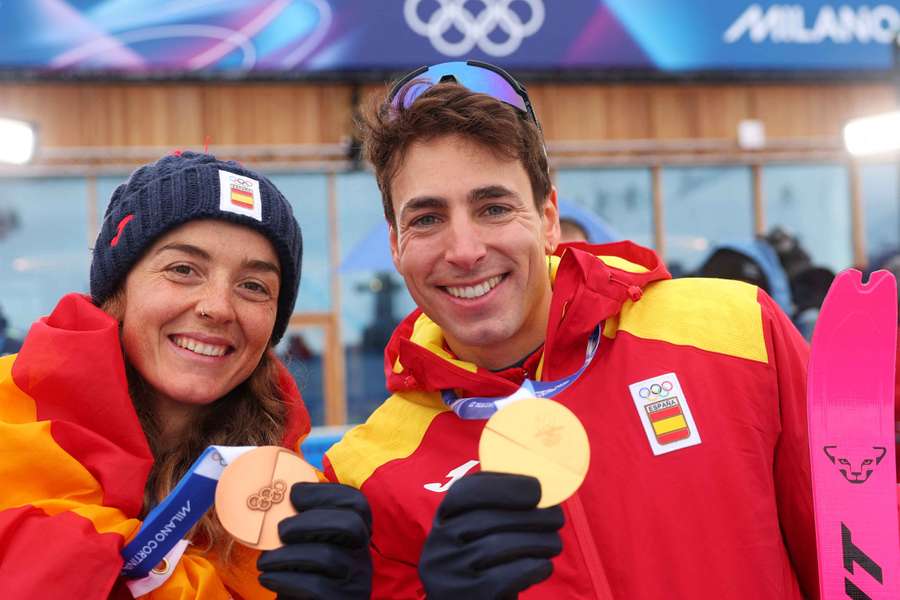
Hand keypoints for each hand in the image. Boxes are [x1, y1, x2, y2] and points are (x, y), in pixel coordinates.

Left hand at [257, 482, 371, 599]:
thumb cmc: (303, 575)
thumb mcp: (308, 545)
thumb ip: (303, 522)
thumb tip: (278, 497)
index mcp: (356, 535)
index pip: (357, 503)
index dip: (326, 492)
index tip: (295, 494)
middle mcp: (362, 555)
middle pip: (350, 524)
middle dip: (310, 521)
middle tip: (281, 530)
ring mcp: (355, 580)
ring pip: (327, 556)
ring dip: (286, 555)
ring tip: (264, 561)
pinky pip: (315, 586)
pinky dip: (284, 579)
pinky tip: (268, 578)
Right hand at [419, 472, 563, 599]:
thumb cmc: (482, 563)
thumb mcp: (476, 532)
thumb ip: (496, 508)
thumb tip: (539, 486)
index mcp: (443, 519)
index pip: (465, 492)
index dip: (502, 486)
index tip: (536, 488)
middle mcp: (439, 544)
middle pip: (488, 519)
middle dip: (531, 515)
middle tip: (557, 517)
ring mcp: (450, 572)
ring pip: (499, 545)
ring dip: (537, 541)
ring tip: (554, 543)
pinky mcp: (468, 596)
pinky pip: (506, 576)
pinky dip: (533, 568)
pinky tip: (543, 566)